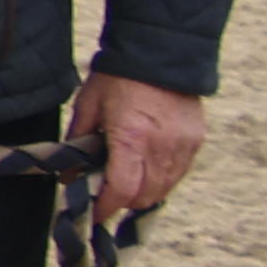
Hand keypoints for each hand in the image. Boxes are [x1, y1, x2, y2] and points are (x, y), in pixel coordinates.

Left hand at [69, 72, 205, 219]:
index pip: (121, 190)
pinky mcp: (196, 139)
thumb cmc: (118, 77)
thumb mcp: (89, 106)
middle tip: (105, 197)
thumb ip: (78, 143)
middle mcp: (163, 146)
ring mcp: (184, 144)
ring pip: (164, 189)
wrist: (160, 51)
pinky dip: (161, 179)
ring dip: (143, 193)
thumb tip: (69, 176)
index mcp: (132, 138)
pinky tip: (146, 168)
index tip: (91, 214)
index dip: (105, 208)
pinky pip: (179, 173)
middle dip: (122, 203)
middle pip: (144, 197)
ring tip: (124, 184)